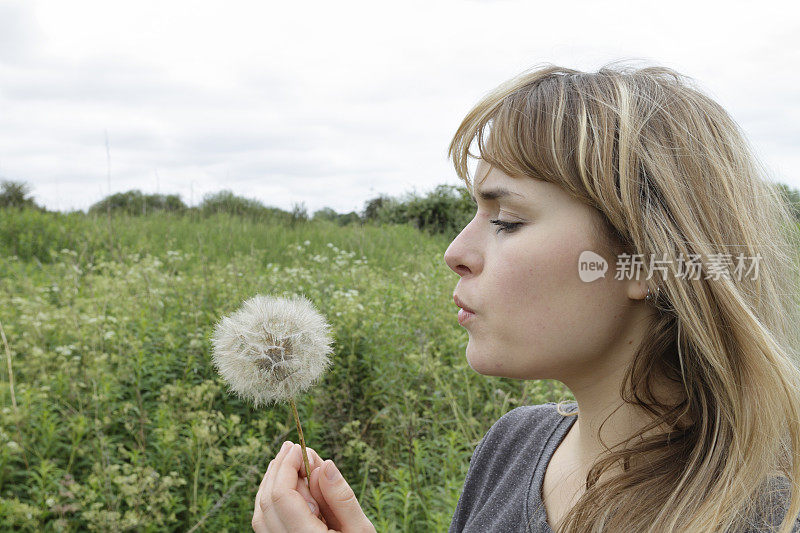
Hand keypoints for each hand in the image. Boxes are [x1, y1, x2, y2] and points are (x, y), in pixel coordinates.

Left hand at [252, 440, 375, 532]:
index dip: (287, 467)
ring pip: (259, 516)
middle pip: (266, 504)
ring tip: (284, 461)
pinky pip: (264, 526)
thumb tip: (323, 464)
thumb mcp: (362, 531)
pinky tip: (283, 487)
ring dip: (269, 484)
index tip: (300, 447)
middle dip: (277, 470)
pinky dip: (269, 501)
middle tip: (291, 447)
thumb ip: (342, 499)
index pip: (282, 498)